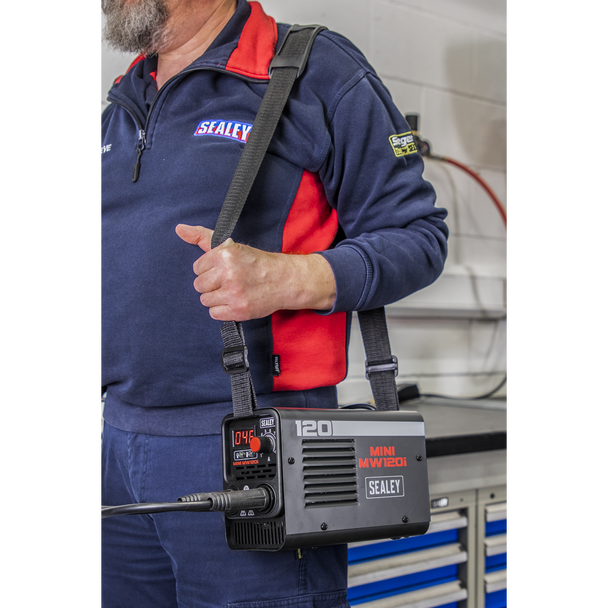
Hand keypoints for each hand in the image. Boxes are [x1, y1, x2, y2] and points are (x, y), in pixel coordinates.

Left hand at [175, 224, 336, 321]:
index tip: (222, 270)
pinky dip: (222, 310)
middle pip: (199, 285)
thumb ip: (202, 237)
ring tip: (231, 291)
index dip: (209, 270)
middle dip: (211, 284)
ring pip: (205, 300)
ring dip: (216, 297)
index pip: (197, 268)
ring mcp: (234, 294)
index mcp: (225, 254)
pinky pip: (214, 313)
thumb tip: (179, 229)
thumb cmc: (255, 262)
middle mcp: (228, 274)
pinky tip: (233, 301)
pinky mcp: (239, 310)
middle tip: (227, 281)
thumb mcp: (230, 246)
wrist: (284, 280)